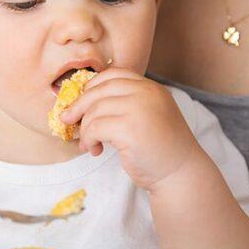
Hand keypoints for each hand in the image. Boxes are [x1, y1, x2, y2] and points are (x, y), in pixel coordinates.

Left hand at [58, 68, 201, 188]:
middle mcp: (146, 93)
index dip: (93, 86)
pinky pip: (95, 128)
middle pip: (99, 90)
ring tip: (89, 144)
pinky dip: (89, 140)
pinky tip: (96, 150)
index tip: (82, 101)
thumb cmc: (161, 150)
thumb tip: (83, 102)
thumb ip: (127, 104)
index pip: (114, 74)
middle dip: (78, 106)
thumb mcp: (148, 116)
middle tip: (67, 120)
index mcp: (152, 88)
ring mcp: (139, 109)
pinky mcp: (129, 129)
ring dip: (85, 129)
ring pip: (94, 110)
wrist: (181, 174)